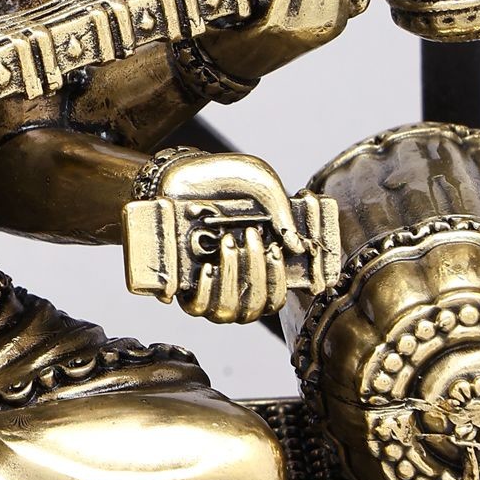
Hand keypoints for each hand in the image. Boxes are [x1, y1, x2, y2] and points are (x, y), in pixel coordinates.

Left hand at [156, 149, 304, 323]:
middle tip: (251, 236)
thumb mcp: (264, 189)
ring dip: (231, 279)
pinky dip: (203, 292)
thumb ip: (283, 217)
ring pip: (225, 310)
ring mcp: (209, 282)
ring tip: (227, 243)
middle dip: (255, 272)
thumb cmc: (229, 179)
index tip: (274, 251)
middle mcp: (235, 280)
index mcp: (259, 265)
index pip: (274, 299)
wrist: (187, 168)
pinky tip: (206, 267)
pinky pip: (194, 307)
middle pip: (252, 307)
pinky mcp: (182, 278)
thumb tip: (297, 247)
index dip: (278, 283)